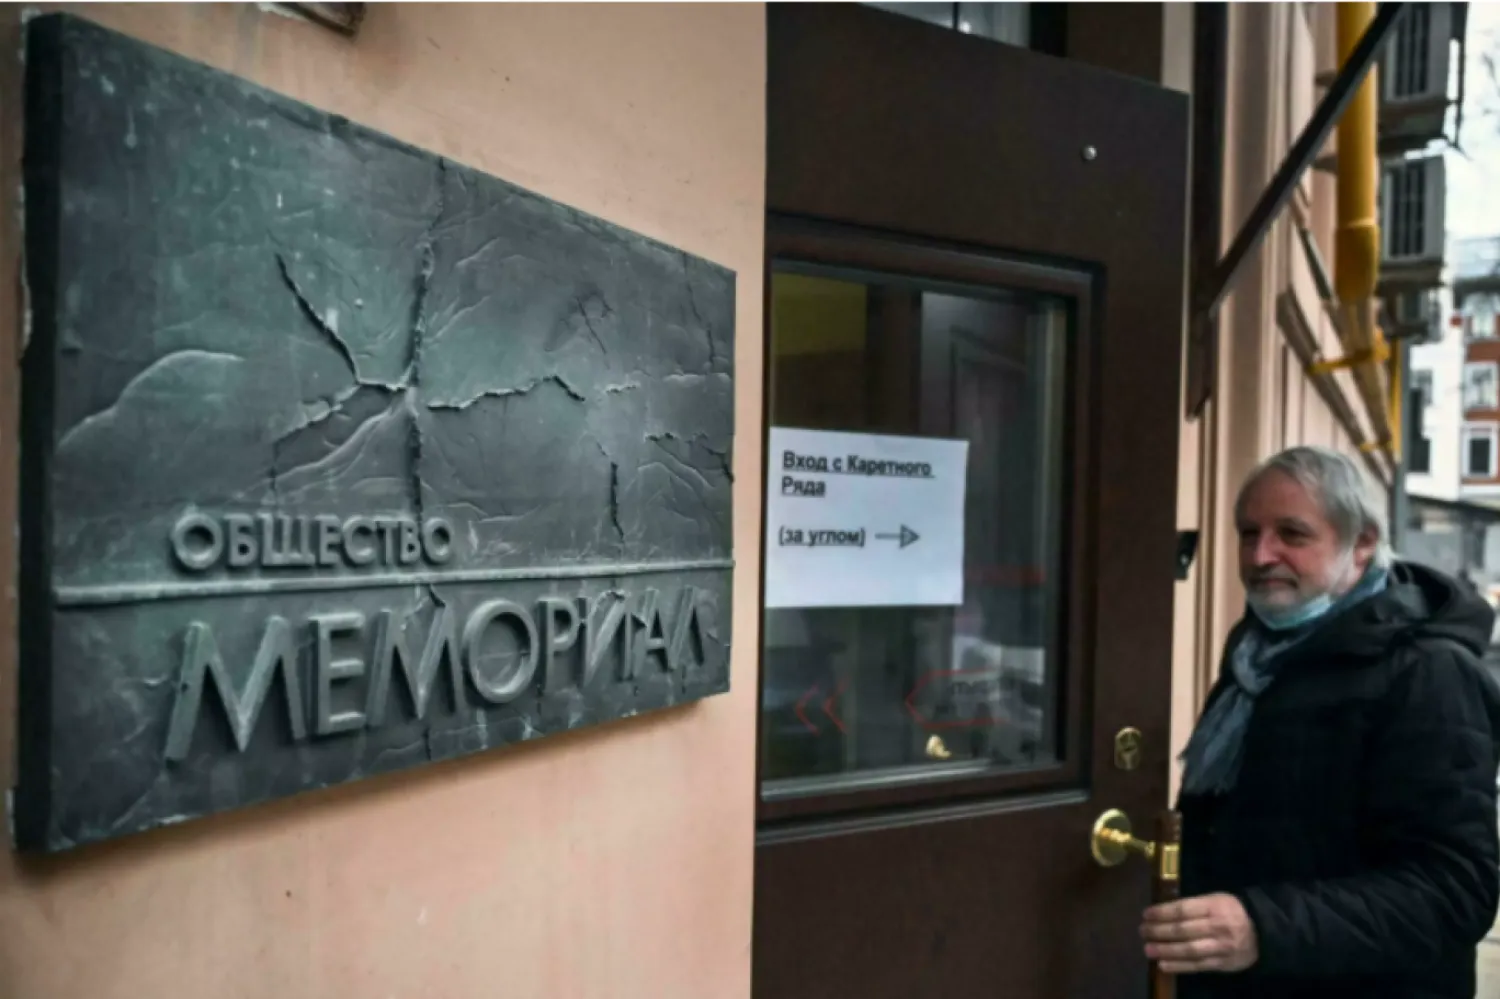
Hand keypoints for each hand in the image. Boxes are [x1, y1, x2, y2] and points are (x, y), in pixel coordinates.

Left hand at [1140, 893, 1258, 973]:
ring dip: (1165, 950)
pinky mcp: (1222, 963)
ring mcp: (1221, 947)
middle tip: (1142, 931)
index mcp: (1214, 906)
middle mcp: (1217, 927)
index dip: (1162, 912)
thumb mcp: (1215, 899)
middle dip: (1159, 931)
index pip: (1183, 909)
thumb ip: (1193, 905)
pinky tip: (1163, 965)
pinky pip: (1198, 966)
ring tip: (1148, 949)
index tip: (1146, 914)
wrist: (1263, 933)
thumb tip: (1162, 910)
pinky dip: (1179, 966)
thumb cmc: (1231, 912)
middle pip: (1183, 930)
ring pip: (1189, 950)